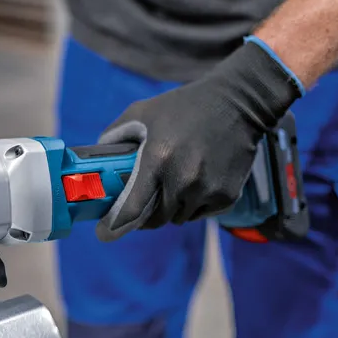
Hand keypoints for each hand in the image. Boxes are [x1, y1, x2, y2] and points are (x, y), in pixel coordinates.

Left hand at [96, 39, 303, 241]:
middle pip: (155, 219)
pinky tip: (199, 180)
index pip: (132, 208)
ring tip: (176, 182)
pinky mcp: (227, 196)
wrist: (240, 103)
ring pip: (178, 218)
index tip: (103, 234)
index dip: (114, 226)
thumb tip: (98, 155)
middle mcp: (182, 180)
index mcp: (157, 160)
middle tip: (145, 202)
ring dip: (173, 208)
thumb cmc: (185, 106)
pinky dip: (195, 205)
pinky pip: (201, 213)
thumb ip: (116, 134)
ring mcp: (207, 190)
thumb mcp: (144, 111)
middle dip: (146, 215)